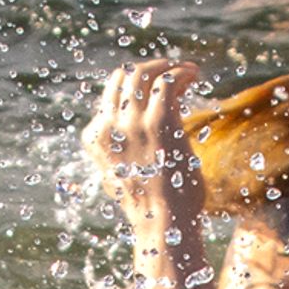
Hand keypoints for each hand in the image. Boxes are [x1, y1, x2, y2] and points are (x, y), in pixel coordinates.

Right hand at [81, 58, 210, 240]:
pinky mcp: (159, 123)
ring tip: (187, 70)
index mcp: (95, 139)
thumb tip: (123, 141)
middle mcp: (108, 127)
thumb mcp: (120, 176)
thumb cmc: (149, 206)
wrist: (163, 223)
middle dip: (150, 68)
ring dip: (167, 65)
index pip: (110, 96)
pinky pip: (166, 82)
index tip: (157, 86)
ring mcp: (132, 124)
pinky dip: (180, 73)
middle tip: (172, 69)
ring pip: (145, 74)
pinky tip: (193, 75)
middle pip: (124, 77)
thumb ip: (117, 153)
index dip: (134, 86)